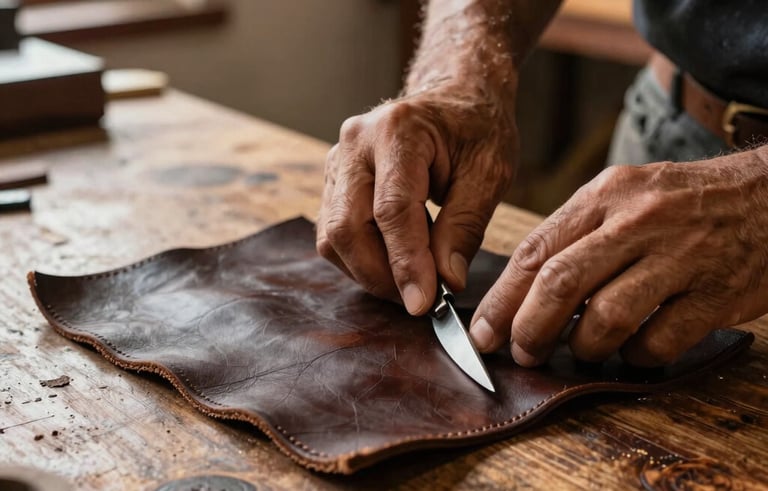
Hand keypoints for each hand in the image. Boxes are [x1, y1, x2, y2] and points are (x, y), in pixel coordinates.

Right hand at [317, 88, 516, 314]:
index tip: (424, 303)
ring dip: (368, 271)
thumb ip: (465, 227)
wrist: (455, 97)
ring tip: (411, 281)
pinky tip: (394, 261)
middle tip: (420, 300)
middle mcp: (355, 143)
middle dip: (381, 275)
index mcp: (398, 131)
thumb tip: (446, 281)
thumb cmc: (476, 130)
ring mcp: (338, 161)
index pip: (392, 210)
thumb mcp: (489, 173)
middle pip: (347, 227)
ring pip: (333, 236)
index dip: (405, 263)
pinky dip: (361, 258)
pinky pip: (333, 233)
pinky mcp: (333, 180)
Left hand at [470, 153, 767, 366]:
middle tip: (520, 354)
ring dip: (582, 346)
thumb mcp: (624, 195)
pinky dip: (634, 357)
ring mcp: (680, 257)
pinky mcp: (716, 295)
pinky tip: (631, 353)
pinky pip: (658, 341)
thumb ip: (576, 235)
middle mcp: (638, 221)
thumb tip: (521, 291)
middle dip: (529, 329)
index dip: (502, 299)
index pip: (536, 251)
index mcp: (606, 195)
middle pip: (561, 284)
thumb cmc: (682, 202)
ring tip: (579, 352)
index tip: (483, 332)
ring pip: (606, 317)